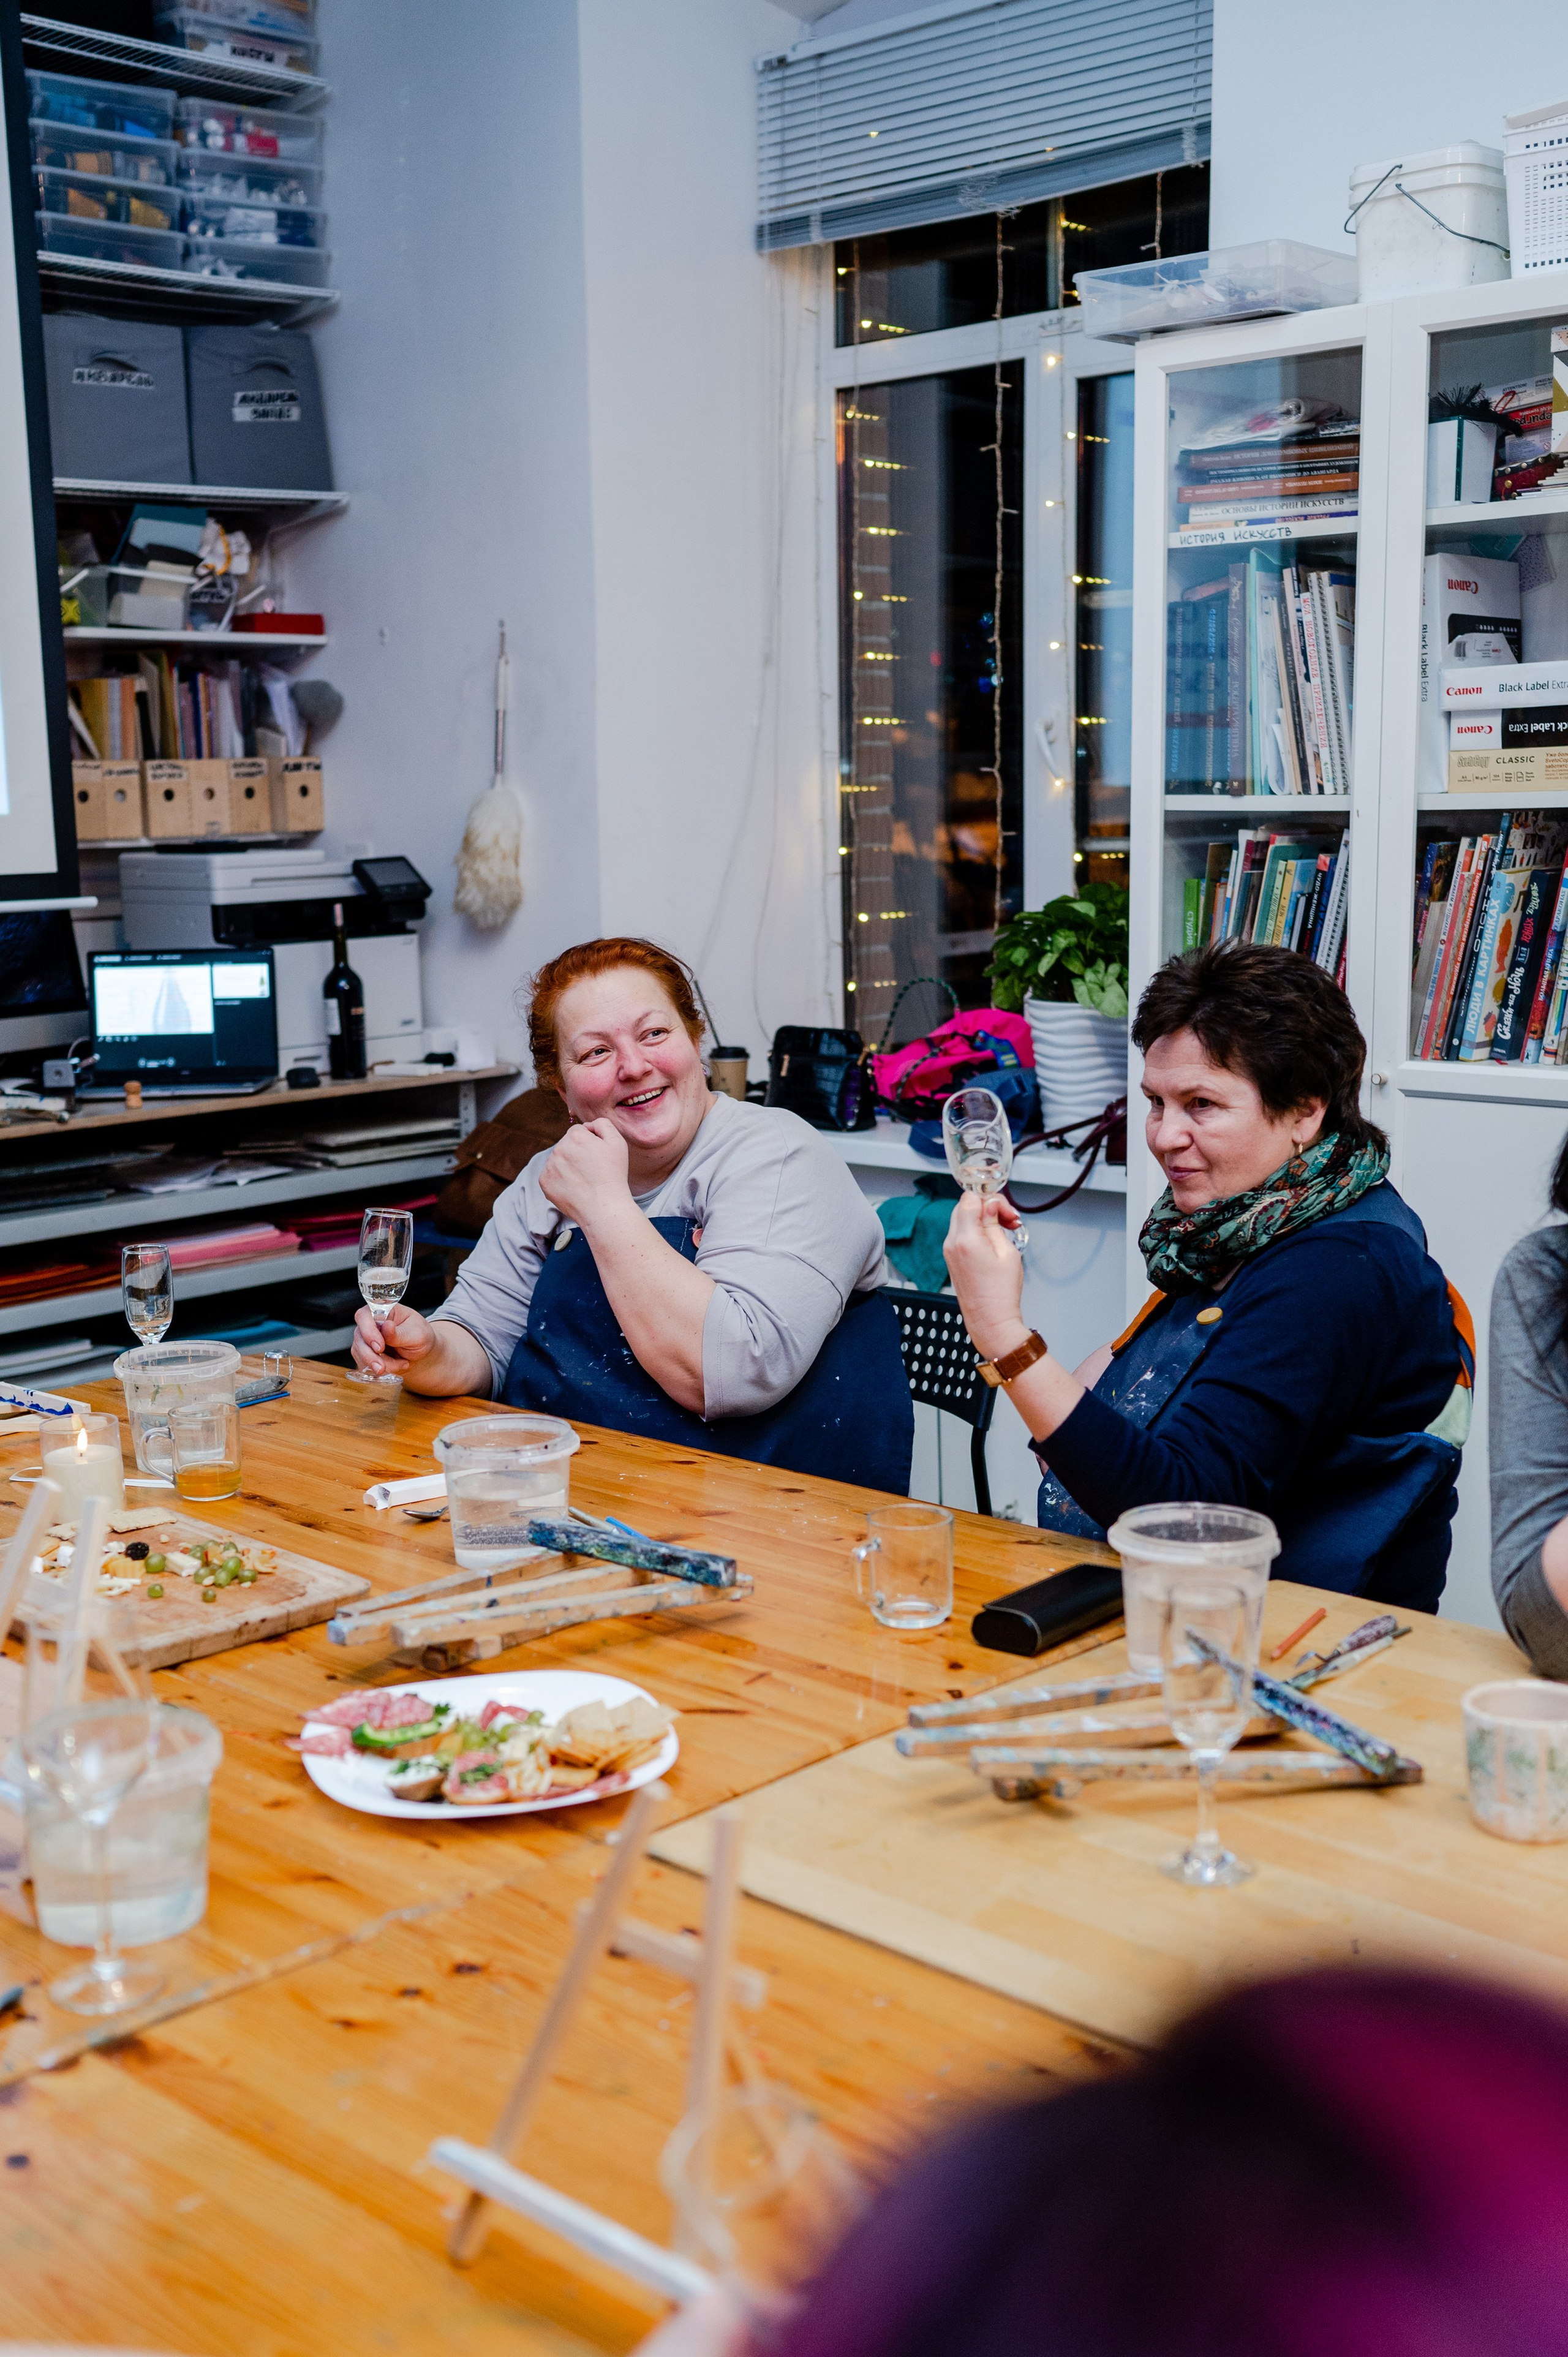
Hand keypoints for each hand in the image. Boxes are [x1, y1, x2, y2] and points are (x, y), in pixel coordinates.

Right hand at [352, 1302, 434, 1376]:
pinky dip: (383, 1368)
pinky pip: (365, 1364)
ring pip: (361, 1353)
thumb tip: (387, 1326)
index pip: (365, 1316)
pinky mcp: (365, 1354)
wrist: (421, 1353)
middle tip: (383, 1366)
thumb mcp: (417, 1334)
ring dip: (381, 1364)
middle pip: (359, 1337)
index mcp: (383, 1311)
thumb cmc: (420, 1336)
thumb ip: (400, 1333)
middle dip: (370, 1355)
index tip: (379, 1347)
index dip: (368, 1331)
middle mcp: (370, 1323)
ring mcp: (365, 1339)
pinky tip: (398, 1365)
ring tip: (402, 1363)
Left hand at [538, 1117, 632, 1228]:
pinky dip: (560, 1180)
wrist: (604, 1207)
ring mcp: (549, 1166)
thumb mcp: (618, 1143)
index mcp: (575, 1136)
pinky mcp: (544, 1182)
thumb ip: (603, 1124)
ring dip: (568, 1165)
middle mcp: (559, 1148)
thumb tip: (588, 1125)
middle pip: (566, 1144)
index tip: (597, 1156)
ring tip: (584, 1180)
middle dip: (576, 1153)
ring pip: (558, 1159)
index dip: (590, 1142)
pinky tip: (574, 1188)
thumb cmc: (613, 1175)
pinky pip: (551, 1175)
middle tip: (592, 1170)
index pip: (578, 1131)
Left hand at [943, 1190, 1027, 1360]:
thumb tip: (990, 1204)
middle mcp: (951, 1243)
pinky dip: (976, 1232)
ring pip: (962, 1219)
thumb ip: (994, 1223)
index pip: (970, 1199)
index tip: (1005, 1212)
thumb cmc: (1001, 1293)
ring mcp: (948, 1251)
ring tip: (1004, 1232)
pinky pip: (961, 1234)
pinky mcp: (951, 1259)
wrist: (990, 1321)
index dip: (990, 1200)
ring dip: (982, 1219)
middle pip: (964, 1207)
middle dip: (987, 1207)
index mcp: (965, 1238)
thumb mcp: (1006, 1251)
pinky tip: (993, 1242)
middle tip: (1009, 1221)